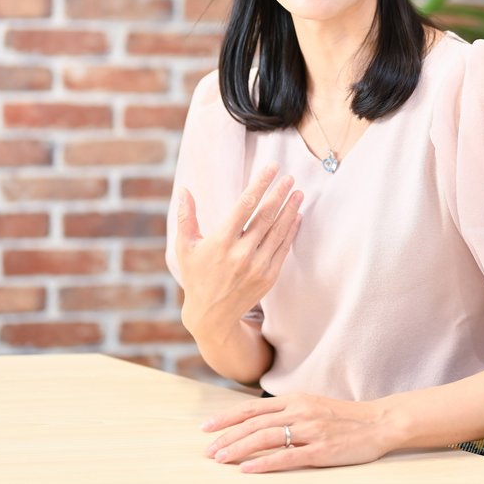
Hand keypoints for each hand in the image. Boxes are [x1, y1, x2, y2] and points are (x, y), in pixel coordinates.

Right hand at [172, 163, 302, 340]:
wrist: (212, 316)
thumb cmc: (196, 276)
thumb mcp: (185, 247)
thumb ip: (186, 217)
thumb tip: (184, 190)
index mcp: (220, 242)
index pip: (245, 205)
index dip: (260, 184)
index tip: (272, 168)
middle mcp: (241, 253)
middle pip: (266, 216)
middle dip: (279, 193)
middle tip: (290, 177)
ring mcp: (257, 266)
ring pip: (278, 231)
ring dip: (290, 209)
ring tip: (298, 192)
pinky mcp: (269, 277)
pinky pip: (283, 248)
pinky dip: (291, 231)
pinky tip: (296, 216)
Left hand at [202, 393, 396, 472]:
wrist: (379, 421)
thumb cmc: (346, 417)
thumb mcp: (314, 405)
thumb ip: (289, 411)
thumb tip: (260, 420)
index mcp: (295, 400)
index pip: (253, 408)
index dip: (227, 418)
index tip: (207, 428)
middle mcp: (299, 411)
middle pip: (254, 423)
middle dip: (226, 437)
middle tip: (207, 450)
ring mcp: (310, 430)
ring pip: (265, 438)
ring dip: (238, 449)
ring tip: (220, 459)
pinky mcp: (321, 449)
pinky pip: (286, 456)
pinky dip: (264, 462)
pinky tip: (247, 469)